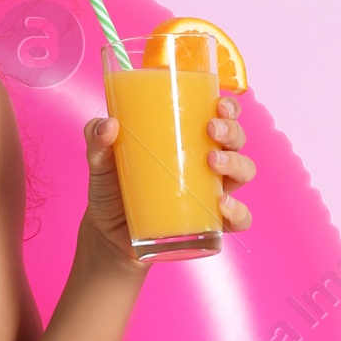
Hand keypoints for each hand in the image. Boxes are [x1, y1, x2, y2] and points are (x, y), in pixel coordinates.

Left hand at [80, 96, 258, 262]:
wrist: (107, 235)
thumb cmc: (111, 188)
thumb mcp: (100, 159)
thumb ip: (97, 137)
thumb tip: (108, 125)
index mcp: (189, 139)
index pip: (220, 116)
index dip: (229, 107)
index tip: (218, 104)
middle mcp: (207, 163)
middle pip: (237, 140)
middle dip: (232, 131)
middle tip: (211, 130)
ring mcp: (211, 193)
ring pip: (244, 172)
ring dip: (236, 163)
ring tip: (212, 162)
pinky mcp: (210, 223)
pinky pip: (239, 219)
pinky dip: (238, 212)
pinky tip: (222, 205)